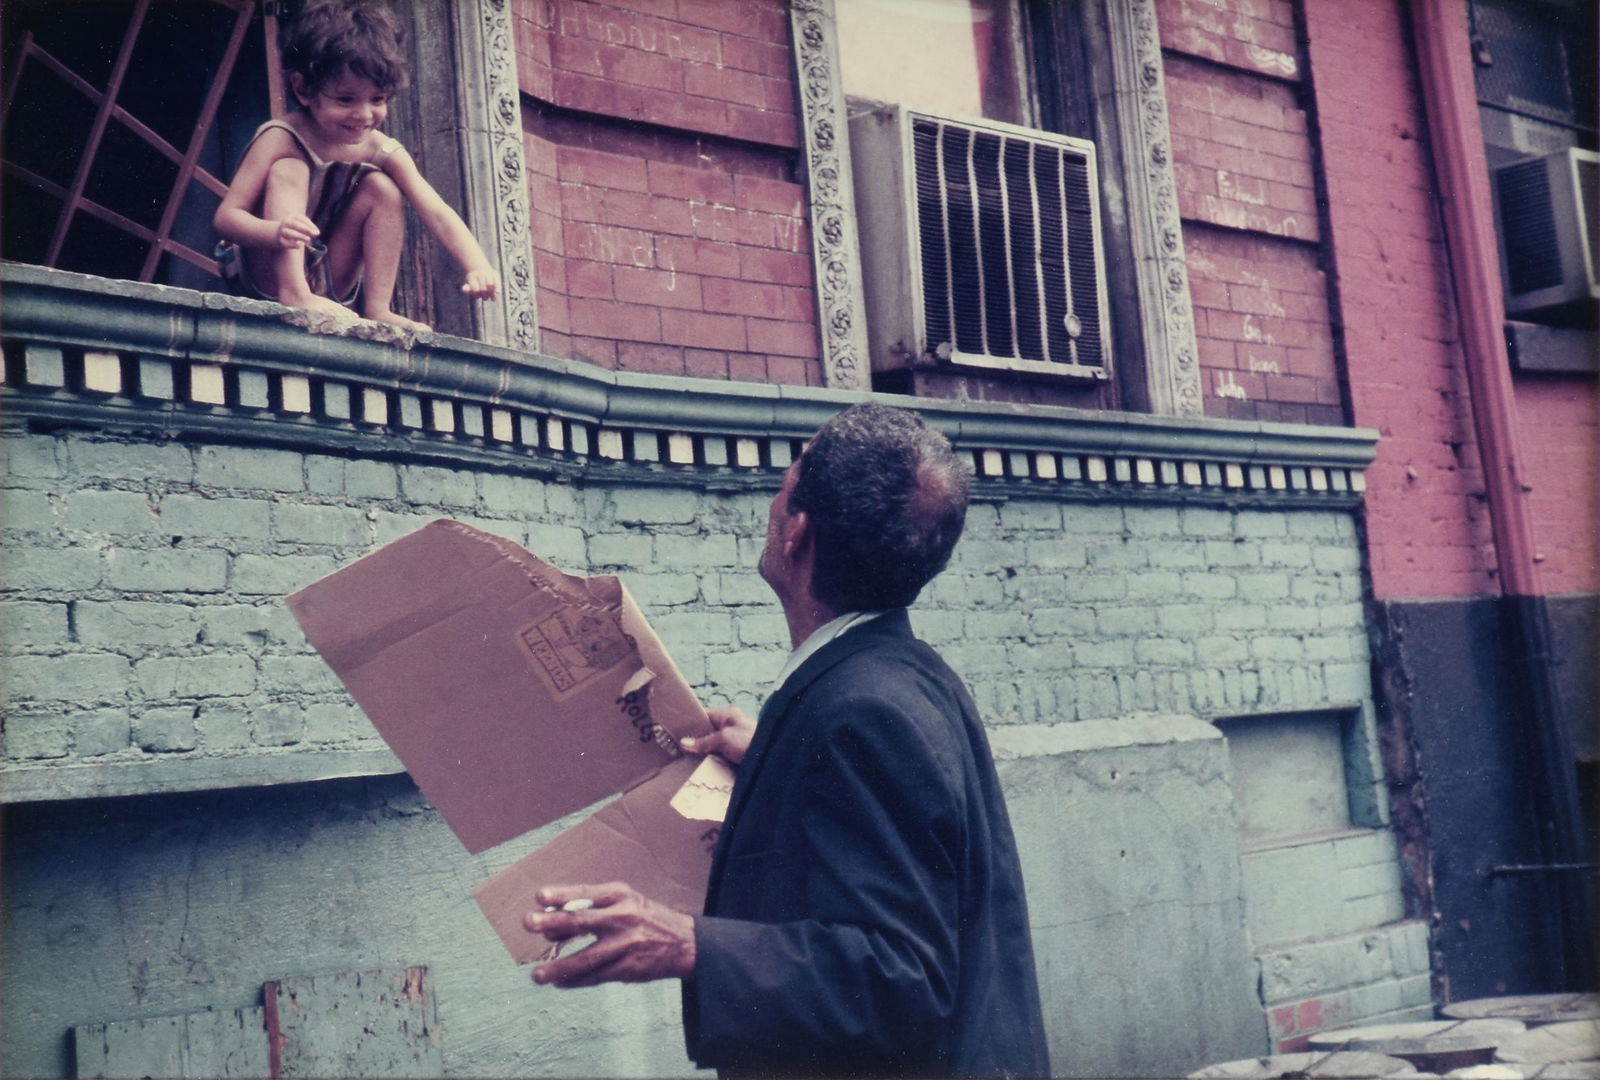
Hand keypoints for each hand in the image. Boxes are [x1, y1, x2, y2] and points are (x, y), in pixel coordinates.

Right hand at [275, 214, 318, 250]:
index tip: (318, 233)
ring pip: (289, 233)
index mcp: (293, 217)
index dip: (310, 225)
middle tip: (314, 234)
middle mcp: (286, 222)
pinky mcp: (280, 240)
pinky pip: (285, 242)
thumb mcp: (303, 225)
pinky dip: (291, 245)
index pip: (301, 219)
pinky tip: (299, 246)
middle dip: (304, 229)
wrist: (280, 232)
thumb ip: (310, 228)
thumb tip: (317, 233)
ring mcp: (282, 231)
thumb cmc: (296, 228)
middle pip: (294, 224)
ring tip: (308, 239)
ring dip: (299, 236)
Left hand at [462, 266, 500, 299]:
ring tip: (492, 298)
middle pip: (483, 289)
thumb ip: (466, 289)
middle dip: (485, 296)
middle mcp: (480, 274)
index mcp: (472, 277)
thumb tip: (464, 289)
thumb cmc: (473, 282)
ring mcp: (488, 273)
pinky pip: (497, 282)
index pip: (475, 290)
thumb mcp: (468, 285)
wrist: (480, 270)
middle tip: (485, 298)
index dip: (477, 295)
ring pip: (490, 285)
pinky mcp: (495, 274)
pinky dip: (497, 289)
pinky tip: (497, 293)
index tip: (478, 296)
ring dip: (491, 294)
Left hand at [525, 883, 695, 987]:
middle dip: (553, 922)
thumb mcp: (625, 902)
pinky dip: (575, 981)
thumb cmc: (645, 918)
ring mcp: (625, 944)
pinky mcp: (627, 968)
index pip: (586, 893)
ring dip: (559, 967)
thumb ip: (591, 910)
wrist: (685, 942)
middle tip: (529, 922)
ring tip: (538, 975)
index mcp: (621, 895)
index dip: (562, 894)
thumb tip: (551, 925)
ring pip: (585, 958)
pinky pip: (595, 976)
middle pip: (582, 920)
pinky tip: (559, 983)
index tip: (539, 896)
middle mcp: (623, 917)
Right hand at [680, 705, 755, 765]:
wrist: (774, 760)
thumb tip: (684, 743)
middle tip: (676, 749)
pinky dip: (710, 761)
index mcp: (728, 715)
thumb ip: (704, 741)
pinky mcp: (735, 755)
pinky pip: (718, 756)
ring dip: (701, 753)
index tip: (673, 729)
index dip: (690, 721)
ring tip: (683, 760)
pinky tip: (699, 768)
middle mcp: (730, 726)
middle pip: (706, 732)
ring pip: (711, 746)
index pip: (704, 715)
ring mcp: (733, 741)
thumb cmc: (751, 742)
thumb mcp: (725, 738)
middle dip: (694, 741)